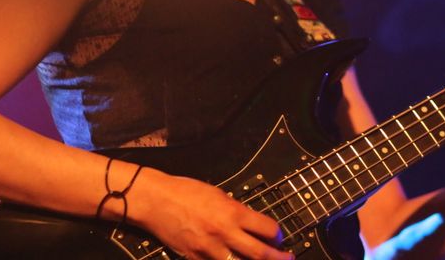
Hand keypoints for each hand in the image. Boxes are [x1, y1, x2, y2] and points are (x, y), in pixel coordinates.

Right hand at [129, 168, 293, 259]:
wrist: (156, 200)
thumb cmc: (184, 192)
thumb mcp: (217, 194)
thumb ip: (236, 210)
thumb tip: (251, 223)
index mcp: (232, 212)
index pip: (267, 228)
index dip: (277, 234)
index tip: (279, 237)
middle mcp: (224, 233)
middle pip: (260, 254)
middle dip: (278, 259)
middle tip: (287, 259)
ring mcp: (210, 249)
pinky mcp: (196, 259)